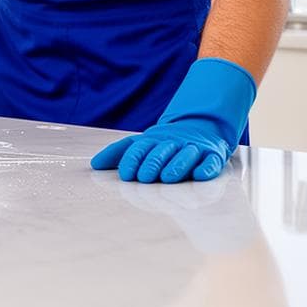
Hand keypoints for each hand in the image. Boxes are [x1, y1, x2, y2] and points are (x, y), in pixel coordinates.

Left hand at [92, 57, 256, 183]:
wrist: (201, 129)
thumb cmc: (165, 145)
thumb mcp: (142, 145)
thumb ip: (118, 153)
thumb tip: (94, 165)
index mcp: (154, 140)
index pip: (140, 147)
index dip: (133, 160)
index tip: (126, 175)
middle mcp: (173, 142)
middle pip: (162, 151)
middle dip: (153, 164)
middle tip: (145, 178)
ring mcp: (193, 148)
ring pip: (186, 155)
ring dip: (177, 166)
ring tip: (168, 177)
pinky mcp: (213, 155)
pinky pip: (211, 162)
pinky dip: (206, 168)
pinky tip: (200, 175)